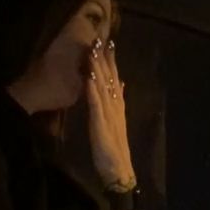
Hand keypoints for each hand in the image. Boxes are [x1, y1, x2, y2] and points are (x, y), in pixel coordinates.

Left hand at [85, 38, 135, 188]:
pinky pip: (95, 104)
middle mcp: (114, 106)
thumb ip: (118, 102)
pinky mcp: (100, 123)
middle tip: (100, 39)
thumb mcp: (116, 121)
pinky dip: (92, 90)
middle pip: (110, 79)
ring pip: (102, 87)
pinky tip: (88, 78)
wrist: (118, 169)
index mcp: (117, 105)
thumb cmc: (114, 148)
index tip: (108, 43)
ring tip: (93, 52)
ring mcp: (108, 114)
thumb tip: (121, 84)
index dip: (111, 61)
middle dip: (105, 59)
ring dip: (98, 69)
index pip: (115, 79)